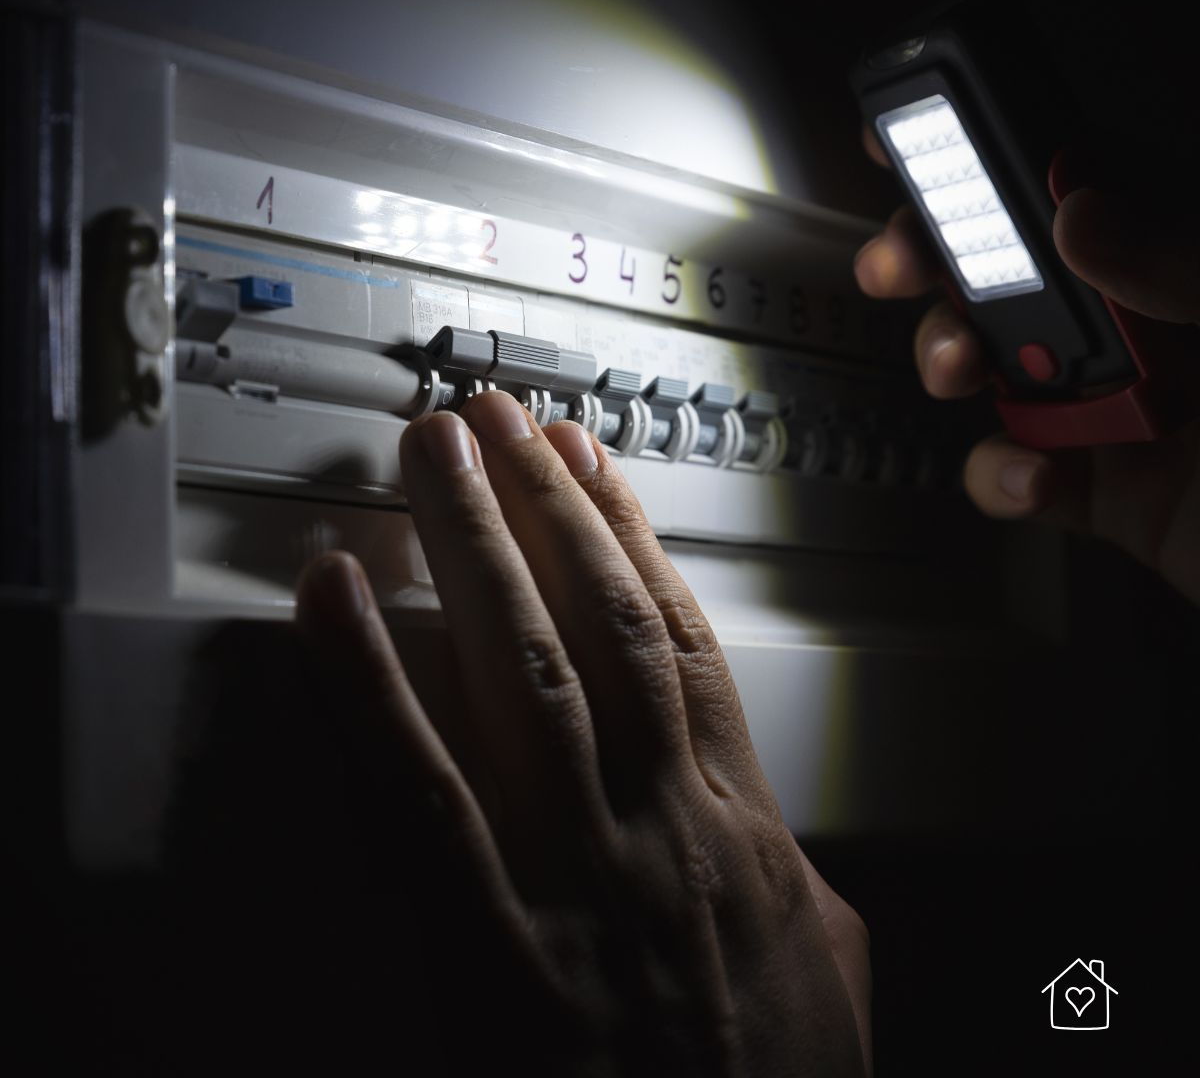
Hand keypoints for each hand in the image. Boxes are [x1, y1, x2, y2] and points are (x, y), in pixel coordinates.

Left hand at [294, 390, 869, 1075]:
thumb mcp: (831, 967)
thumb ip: (799, 877)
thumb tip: (782, 833)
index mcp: (733, 821)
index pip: (673, 635)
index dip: (630, 533)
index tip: (589, 465)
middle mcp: (656, 821)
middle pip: (594, 619)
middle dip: (543, 504)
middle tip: (494, 420)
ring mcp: (570, 872)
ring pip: (517, 666)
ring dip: (473, 547)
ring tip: (435, 457)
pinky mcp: (485, 946)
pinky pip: (412, 786)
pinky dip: (366, 681)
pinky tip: (330, 602)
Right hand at [854, 130, 1199, 606]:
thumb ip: (1187, 261)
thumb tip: (1080, 214)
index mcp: (1194, 260)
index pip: (1090, 176)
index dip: (1000, 149)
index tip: (920, 137)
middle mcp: (1152, 320)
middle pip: (1016, 266)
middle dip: (941, 259)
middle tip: (902, 263)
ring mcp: (1123, 405)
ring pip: (999, 362)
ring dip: (953, 359)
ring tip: (961, 371)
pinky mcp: (1106, 487)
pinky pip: (1018, 469)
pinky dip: (1002, 475)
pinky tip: (1036, 478)